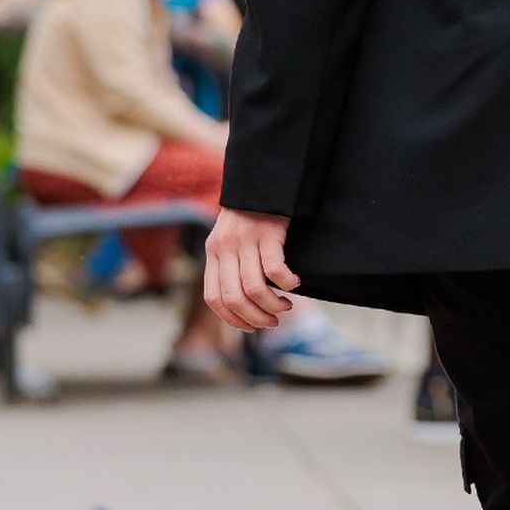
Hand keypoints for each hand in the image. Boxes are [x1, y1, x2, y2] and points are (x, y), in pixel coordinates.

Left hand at [203, 206, 298, 330]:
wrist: (261, 182)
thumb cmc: (250, 217)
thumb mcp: (230, 240)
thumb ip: (231, 266)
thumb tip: (244, 305)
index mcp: (213, 253)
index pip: (214, 298)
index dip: (232, 319)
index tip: (251, 326)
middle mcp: (225, 248)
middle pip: (234, 298)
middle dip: (255, 318)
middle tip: (273, 321)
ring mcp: (245, 241)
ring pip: (254, 289)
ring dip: (273, 305)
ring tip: (286, 306)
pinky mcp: (267, 233)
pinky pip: (275, 270)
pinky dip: (287, 283)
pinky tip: (295, 282)